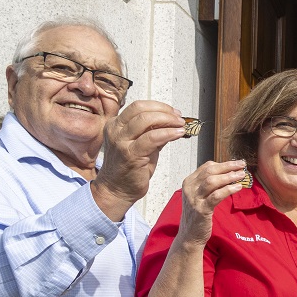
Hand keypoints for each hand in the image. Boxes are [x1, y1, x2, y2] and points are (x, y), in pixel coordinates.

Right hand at [91, 101, 186, 220]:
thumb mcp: (141, 145)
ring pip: (146, 120)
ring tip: (180, 125)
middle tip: (179, 118)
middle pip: (141, 109)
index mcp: (116, 125)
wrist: (117, 190)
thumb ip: (153, 132)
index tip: (173, 112)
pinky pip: (152, 138)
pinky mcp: (130, 154)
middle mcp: (115, 130)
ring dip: (167, 120)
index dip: (159, 106)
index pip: (138, 106)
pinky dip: (168, 133)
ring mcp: (121, 142)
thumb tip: (172, 121)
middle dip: (164, 111)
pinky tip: (178, 134)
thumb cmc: (129, 169)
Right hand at [175, 160, 247, 245]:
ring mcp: (194, 199)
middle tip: (242, 165)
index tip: (236, 164)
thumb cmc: (198, 214)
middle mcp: (189, 188)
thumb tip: (229, 173)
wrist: (190, 235)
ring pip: (212, 181)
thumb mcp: (199, 195)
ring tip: (242, 175)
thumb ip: (209, 184)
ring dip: (229, 176)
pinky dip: (228, 190)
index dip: (223, 164)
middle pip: (210, 171)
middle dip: (228, 166)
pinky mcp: (201, 209)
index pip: (207, 167)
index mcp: (189, 182)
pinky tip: (238, 188)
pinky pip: (216, 196)